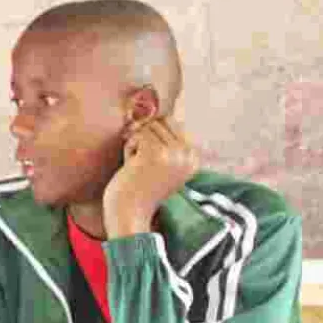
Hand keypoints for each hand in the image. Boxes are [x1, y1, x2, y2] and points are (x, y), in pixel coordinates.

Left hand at [102, 118, 198, 239]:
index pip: (171, 122)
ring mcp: (175, 153)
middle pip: (159, 121)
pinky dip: (129, 148)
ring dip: (135, 144)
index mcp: (194, 157)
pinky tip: (132, 167)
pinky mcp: (157, 153)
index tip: (148, 161)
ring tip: (138, 167)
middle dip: (143, 138)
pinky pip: (137, 134)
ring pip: (147, 126)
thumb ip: (165, 140)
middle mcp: (189, 154)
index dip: (152, 136)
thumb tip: (155, 106)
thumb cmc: (138, 188)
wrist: (129, 215)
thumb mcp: (160, 163)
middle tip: (141, 165)